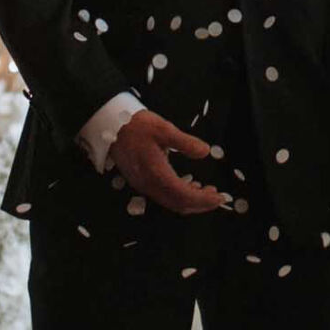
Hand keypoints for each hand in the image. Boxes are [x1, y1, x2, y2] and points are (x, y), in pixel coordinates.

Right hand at [107, 107, 226, 215]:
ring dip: (190, 201)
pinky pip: (163, 196)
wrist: (109, 125)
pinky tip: (188, 184)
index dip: (203, 200)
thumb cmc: (136, 126)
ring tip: (206, 190)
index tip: (220, 197)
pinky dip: (179, 196)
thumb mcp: (164, 129)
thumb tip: (205, 152)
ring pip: (170, 202)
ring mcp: (143, 185)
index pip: (184, 196)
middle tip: (217, 196)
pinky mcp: (140, 182)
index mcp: (156, 174)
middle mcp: (149, 185)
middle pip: (178, 205)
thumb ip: (185, 143)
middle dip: (200, 204)